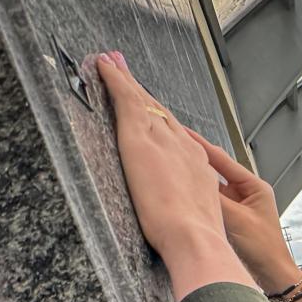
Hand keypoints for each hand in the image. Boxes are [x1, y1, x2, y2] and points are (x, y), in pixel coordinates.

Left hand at [96, 52, 252, 299]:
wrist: (194, 237)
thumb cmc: (195, 239)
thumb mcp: (198, 219)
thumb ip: (190, 209)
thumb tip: (185, 217)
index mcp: (197, 166)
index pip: (175, 134)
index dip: (160, 117)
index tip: (150, 108)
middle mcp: (183, 145)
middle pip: (159, 112)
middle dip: (142, 92)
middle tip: (125, 69)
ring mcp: (162, 139)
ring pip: (142, 102)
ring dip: (126, 80)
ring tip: (111, 63)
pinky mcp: (140, 138)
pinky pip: (126, 100)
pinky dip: (115, 80)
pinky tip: (103, 66)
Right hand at [182, 132, 299, 294]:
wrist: (273, 274)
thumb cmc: (263, 248)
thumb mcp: (237, 220)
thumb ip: (215, 201)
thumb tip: (192, 182)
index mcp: (254, 186)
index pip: (222, 160)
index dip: (201, 145)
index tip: (182, 131)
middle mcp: (247, 191)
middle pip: (216, 170)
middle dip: (196, 158)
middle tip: (174, 144)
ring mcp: (239, 205)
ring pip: (212, 187)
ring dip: (196, 179)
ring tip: (174, 165)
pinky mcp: (233, 218)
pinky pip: (213, 203)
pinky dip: (200, 197)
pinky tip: (184, 192)